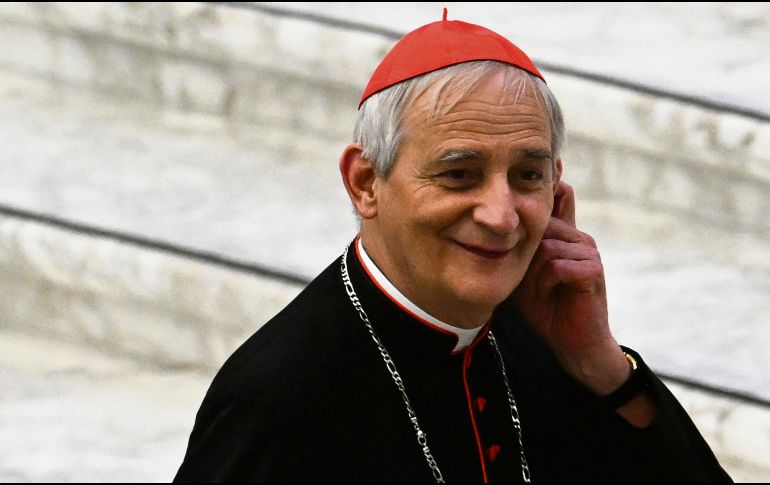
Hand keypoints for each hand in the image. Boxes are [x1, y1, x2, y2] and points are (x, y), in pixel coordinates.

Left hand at [511, 181, 628, 393]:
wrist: (572, 341)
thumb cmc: (545, 307)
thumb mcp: (523, 273)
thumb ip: (514, 248)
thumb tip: (488, 226)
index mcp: (563, 235)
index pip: (556, 198)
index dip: (549, 183)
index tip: (545, 162)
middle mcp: (578, 237)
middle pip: (543, 223)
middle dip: (527, 251)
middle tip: (529, 280)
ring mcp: (588, 252)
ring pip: (547, 245)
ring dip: (535, 271)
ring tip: (538, 290)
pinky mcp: (593, 271)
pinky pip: (558, 264)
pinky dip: (546, 281)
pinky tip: (548, 294)